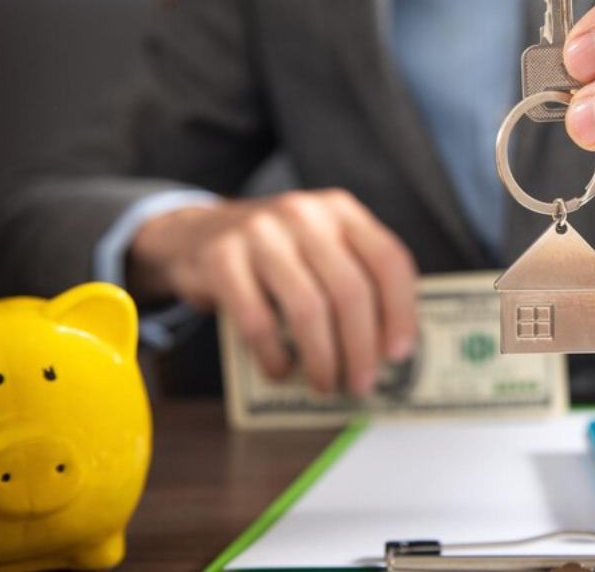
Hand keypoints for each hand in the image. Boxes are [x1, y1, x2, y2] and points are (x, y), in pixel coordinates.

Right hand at [128, 189, 418, 395]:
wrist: (194, 234)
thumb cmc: (276, 254)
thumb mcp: (320, 248)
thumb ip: (354, 279)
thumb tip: (387, 348)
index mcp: (341, 210)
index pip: (388, 260)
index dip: (401, 311)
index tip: (400, 354)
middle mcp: (304, 214)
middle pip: (350, 290)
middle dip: (362, 347)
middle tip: (362, 384)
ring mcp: (260, 233)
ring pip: (308, 308)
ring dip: (323, 359)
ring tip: (325, 385)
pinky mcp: (220, 258)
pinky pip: (256, 320)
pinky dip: (274, 356)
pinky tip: (281, 372)